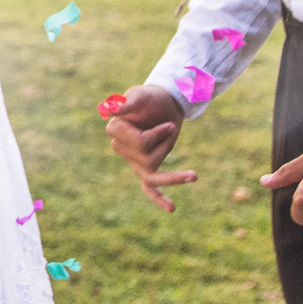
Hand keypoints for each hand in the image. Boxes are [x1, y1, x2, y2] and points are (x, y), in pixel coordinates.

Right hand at [101, 84, 196, 212]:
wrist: (164, 103)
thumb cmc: (151, 98)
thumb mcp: (141, 95)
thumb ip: (127, 103)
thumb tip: (109, 109)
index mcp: (115, 131)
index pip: (139, 144)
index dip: (157, 134)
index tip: (167, 124)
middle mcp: (121, 148)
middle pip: (148, 160)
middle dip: (164, 144)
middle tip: (170, 127)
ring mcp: (133, 161)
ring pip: (152, 176)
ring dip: (172, 170)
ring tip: (192, 174)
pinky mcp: (147, 167)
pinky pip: (149, 188)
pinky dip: (159, 198)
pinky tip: (171, 208)